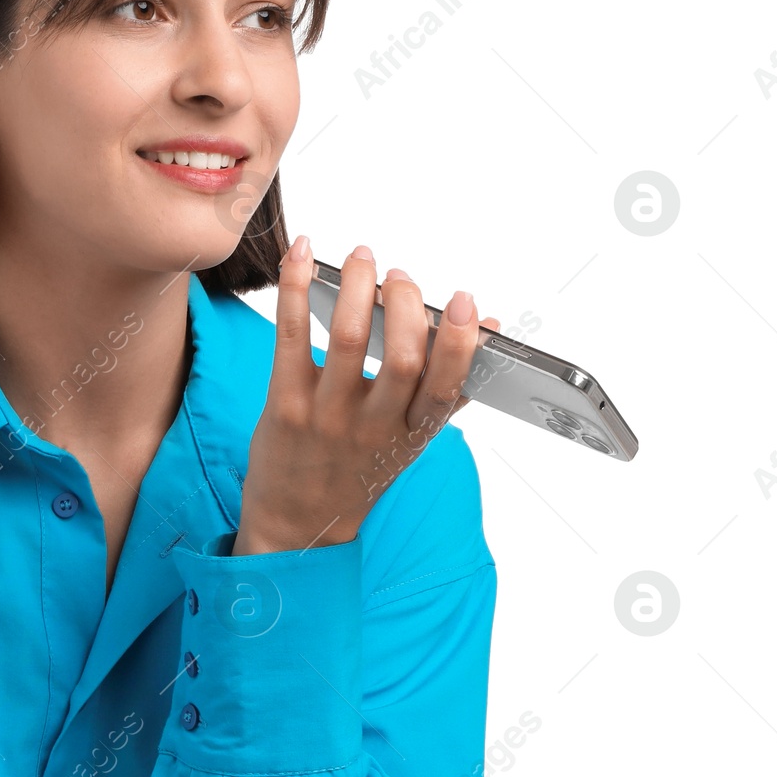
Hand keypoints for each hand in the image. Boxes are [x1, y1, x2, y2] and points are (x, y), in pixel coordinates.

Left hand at [233, 237, 501, 554]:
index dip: (459, 344)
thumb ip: (450, 390)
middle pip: (401, 359)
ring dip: (357, 288)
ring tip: (362, 258)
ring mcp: (326, 416)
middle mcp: (372, 428)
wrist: (297, 521)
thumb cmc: (358, 469)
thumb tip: (490, 332)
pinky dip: (296, 289)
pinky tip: (300, 256)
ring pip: (348, 340)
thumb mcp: (411, 441)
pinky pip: (292, 336)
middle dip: (405, 306)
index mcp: (411, 435)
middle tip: (399, 277)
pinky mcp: (286, 404)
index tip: (465, 302)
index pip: (446, 389)